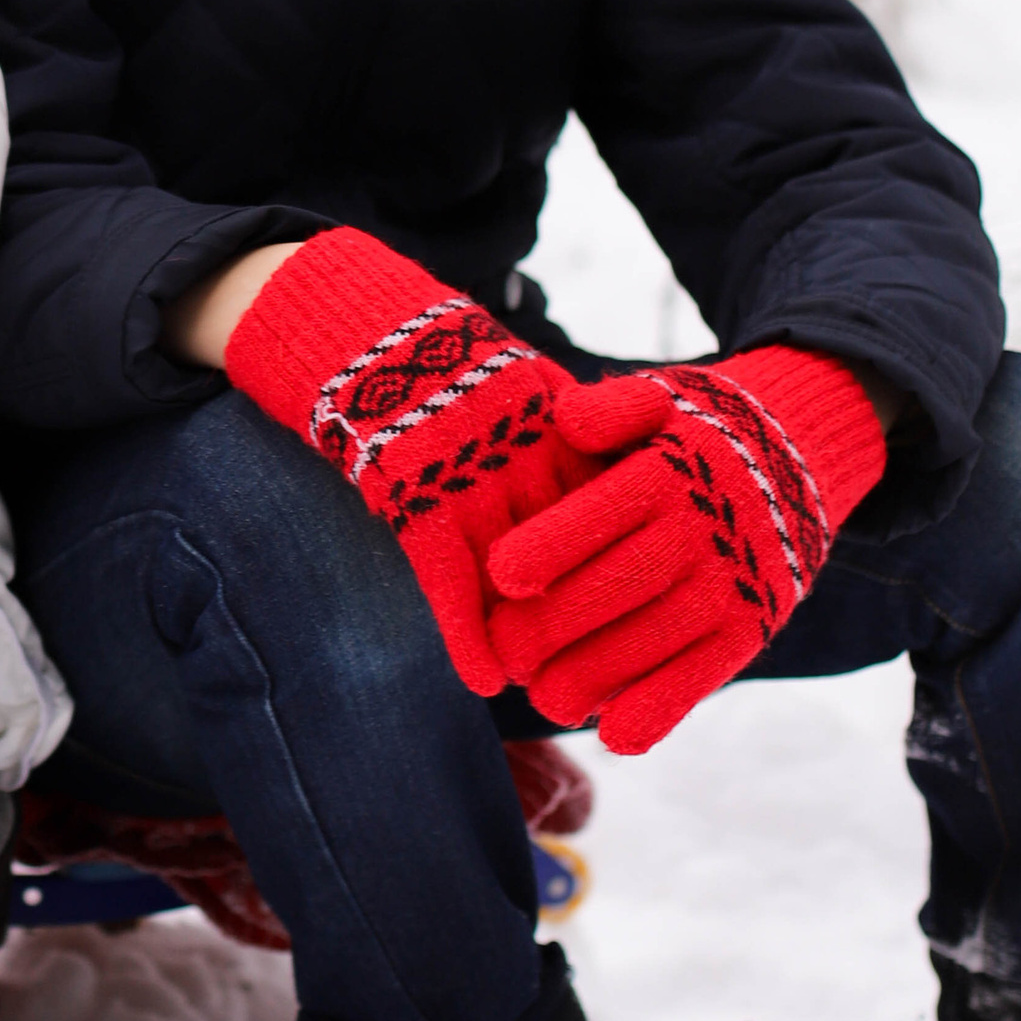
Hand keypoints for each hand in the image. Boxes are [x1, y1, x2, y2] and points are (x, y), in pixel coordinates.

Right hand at [223, 230, 586, 697]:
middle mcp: (519, 451)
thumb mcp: (530, 382)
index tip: (653, 622)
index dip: (624, 568)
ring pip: (511, 571)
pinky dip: (464, 629)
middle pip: (569, 550)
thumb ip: (572, 431)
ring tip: (547, 693)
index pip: (604, 511)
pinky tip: (482, 680)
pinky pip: (443, 574)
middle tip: (606, 678)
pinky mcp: (410, 487)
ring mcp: (465, 471)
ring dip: (529, 638)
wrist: (367, 328)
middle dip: (588, 616)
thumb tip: (617, 479)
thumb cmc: (452, 363)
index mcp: (554, 425)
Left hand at [483, 346, 887, 754]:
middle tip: (505, 652)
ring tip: (543, 699)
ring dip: (600, 676)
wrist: (793, 452)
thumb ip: (610, 408)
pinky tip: (616, 736)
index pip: (605, 510)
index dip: (552, 545)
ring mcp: (733, 581)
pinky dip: (664, 706)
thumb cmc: (687, 431)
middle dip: (558, 624)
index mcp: (669, 470)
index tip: (500, 575)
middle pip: (625, 583)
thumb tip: (566, 418)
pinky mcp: (753, 625)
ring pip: (660, 636)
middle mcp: (704, 528)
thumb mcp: (654, 401)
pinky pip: (707, 672)